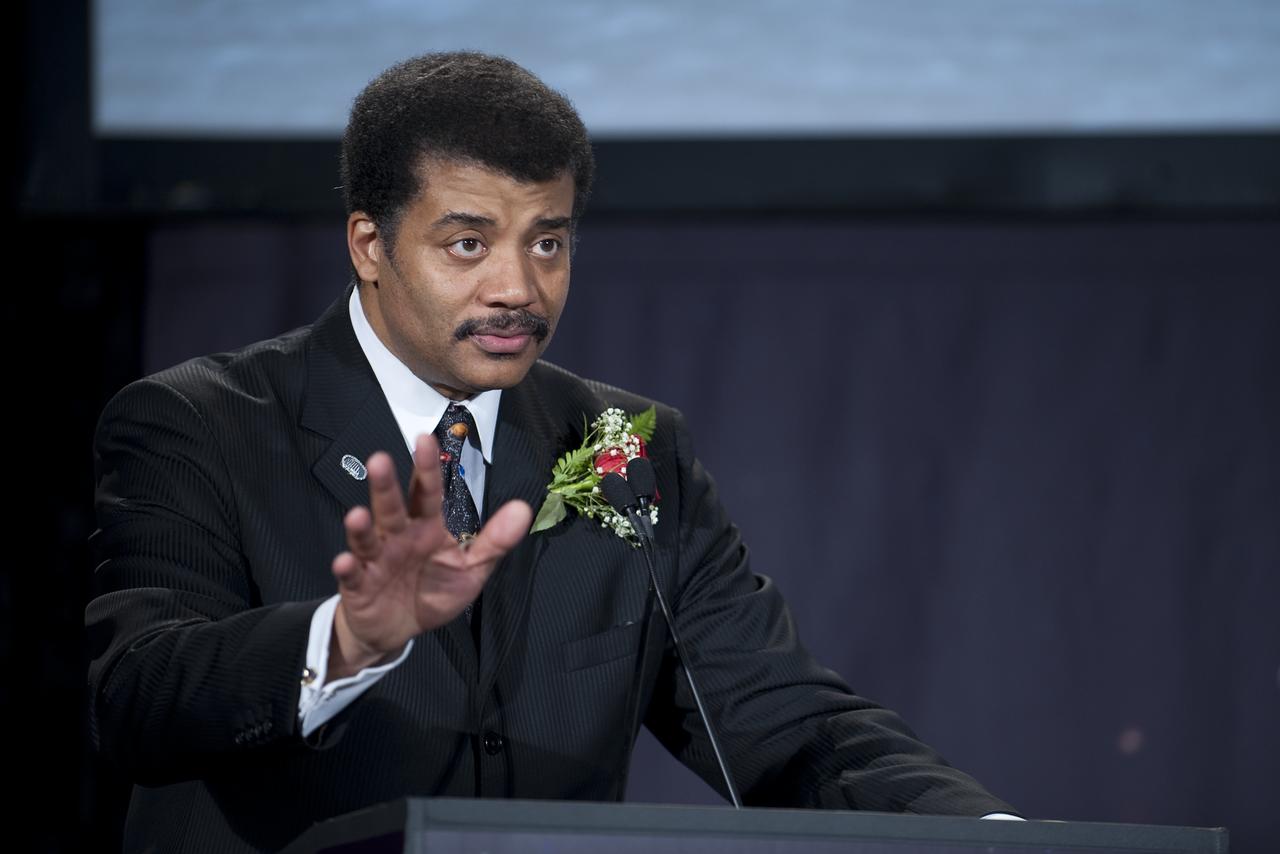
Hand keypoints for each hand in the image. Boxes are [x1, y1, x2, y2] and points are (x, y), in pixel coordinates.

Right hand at [328, 432, 530, 678]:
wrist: (398, 628)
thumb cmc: (433, 590)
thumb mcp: (471, 568)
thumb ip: (495, 540)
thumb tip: (523, 508)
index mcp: (427, 527)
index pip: (427, 493)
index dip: (426, 468)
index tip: (424, 439)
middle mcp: (398, 536)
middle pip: (392, 507)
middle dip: (386, 485)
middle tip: (380, 460)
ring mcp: (376, 559)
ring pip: (367, 538)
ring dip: (360, 526)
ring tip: (357, 514)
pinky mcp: (359, 585)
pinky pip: (352, 575)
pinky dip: (347, 568)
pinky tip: (344, 562)